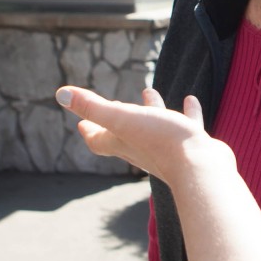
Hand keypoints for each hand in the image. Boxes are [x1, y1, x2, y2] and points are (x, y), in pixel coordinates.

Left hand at [56, 86, 225, 182]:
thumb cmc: (160, 142)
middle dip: (115, 119)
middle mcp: (143, 149)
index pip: (98, 140)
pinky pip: (186, 126)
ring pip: (155, 127)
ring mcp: (168, 150)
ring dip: (149, 110)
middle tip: (109, 107)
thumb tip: (60, 93)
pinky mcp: (191, 147)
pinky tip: (190, 100)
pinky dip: (185, 113)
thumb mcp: (123, 118)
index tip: (82, 123)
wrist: (200, 169)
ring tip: (149, 91)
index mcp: (123, 143)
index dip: (89, 131)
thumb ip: (92, 106)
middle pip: (123, 135)